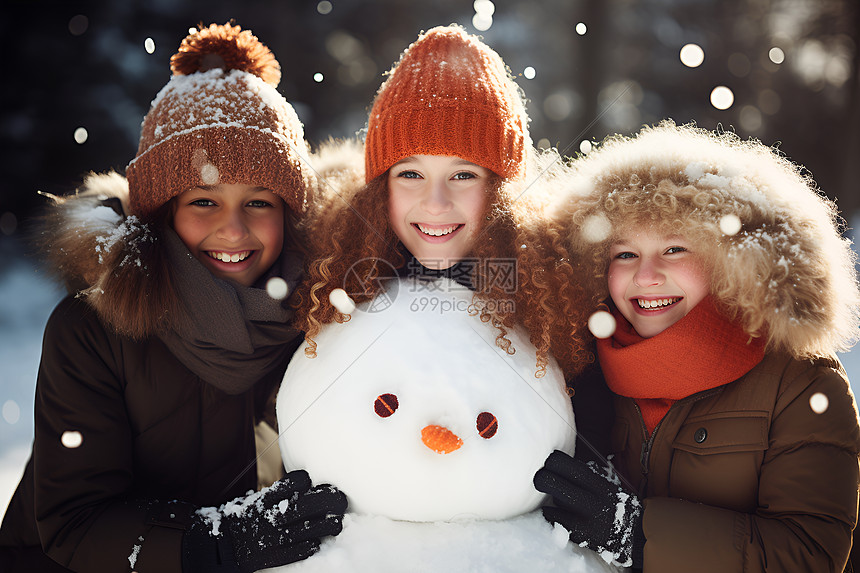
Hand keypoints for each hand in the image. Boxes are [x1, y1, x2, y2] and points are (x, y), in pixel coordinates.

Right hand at [183, 470, 347, 572]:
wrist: (220, 547)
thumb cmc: (245, 519)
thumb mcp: (256, 500)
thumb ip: (279, 494)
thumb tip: (309, 485)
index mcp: (265, 499)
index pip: (294, 483)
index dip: (306, 481)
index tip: (314, 483)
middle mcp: (268, 516)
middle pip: (304, 505)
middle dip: (327, 501)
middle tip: (341, 499)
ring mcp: (270, 537)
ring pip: (305, 529)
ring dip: (326, 525)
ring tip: (336, 523)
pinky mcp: (272, 556)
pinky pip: (296, 551)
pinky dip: (309, 545)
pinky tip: (317, 542)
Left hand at [534, 450, 643, 567]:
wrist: (634, 535)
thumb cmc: (612, 504)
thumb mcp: (604, 485)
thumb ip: (583, 475)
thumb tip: (554, 461)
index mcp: (597, 483)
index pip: (561, 462)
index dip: (552, 461)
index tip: (551, 464)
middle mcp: (590, 500)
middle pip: (548, 481)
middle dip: (541, 478)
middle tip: (542, 479)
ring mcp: (583, 520)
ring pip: (552, 501)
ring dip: (552, 499)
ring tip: (562, 500)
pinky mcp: (578, 536)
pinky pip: (553, 520)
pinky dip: (552, 515)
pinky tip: (560, 514)